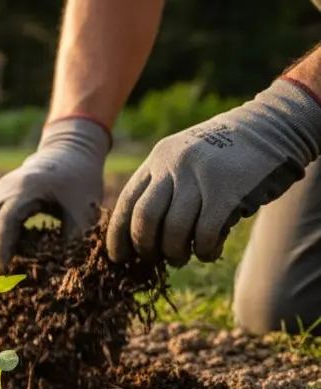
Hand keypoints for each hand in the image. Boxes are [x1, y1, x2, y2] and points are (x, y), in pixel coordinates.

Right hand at [0, 117, 109, 274]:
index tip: (3, 272)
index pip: (4, 222)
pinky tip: (5, 258)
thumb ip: (74, 237)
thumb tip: (64, 271)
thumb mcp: (84, 207)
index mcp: (26, 189)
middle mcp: (5, 190)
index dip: (1, 249)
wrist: (70, 151)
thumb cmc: (80, 179)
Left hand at [108, 79, 320, 266]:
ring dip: (174, 253)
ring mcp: (200, 176)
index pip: (127, 202)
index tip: (119, 257)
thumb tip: (142, 240)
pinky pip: (204, 233)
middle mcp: (173, 165)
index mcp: (158, 158)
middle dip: (145, 247)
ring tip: (181, 258)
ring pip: (173, 229)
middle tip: (153, 259)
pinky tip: (208, 252)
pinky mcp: (227, 190)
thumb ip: (164, 187)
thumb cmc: (226, 155)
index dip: (118, 236)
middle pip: (144, 218)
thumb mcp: (185, 159)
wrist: (273, 127)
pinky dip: (203, 250)